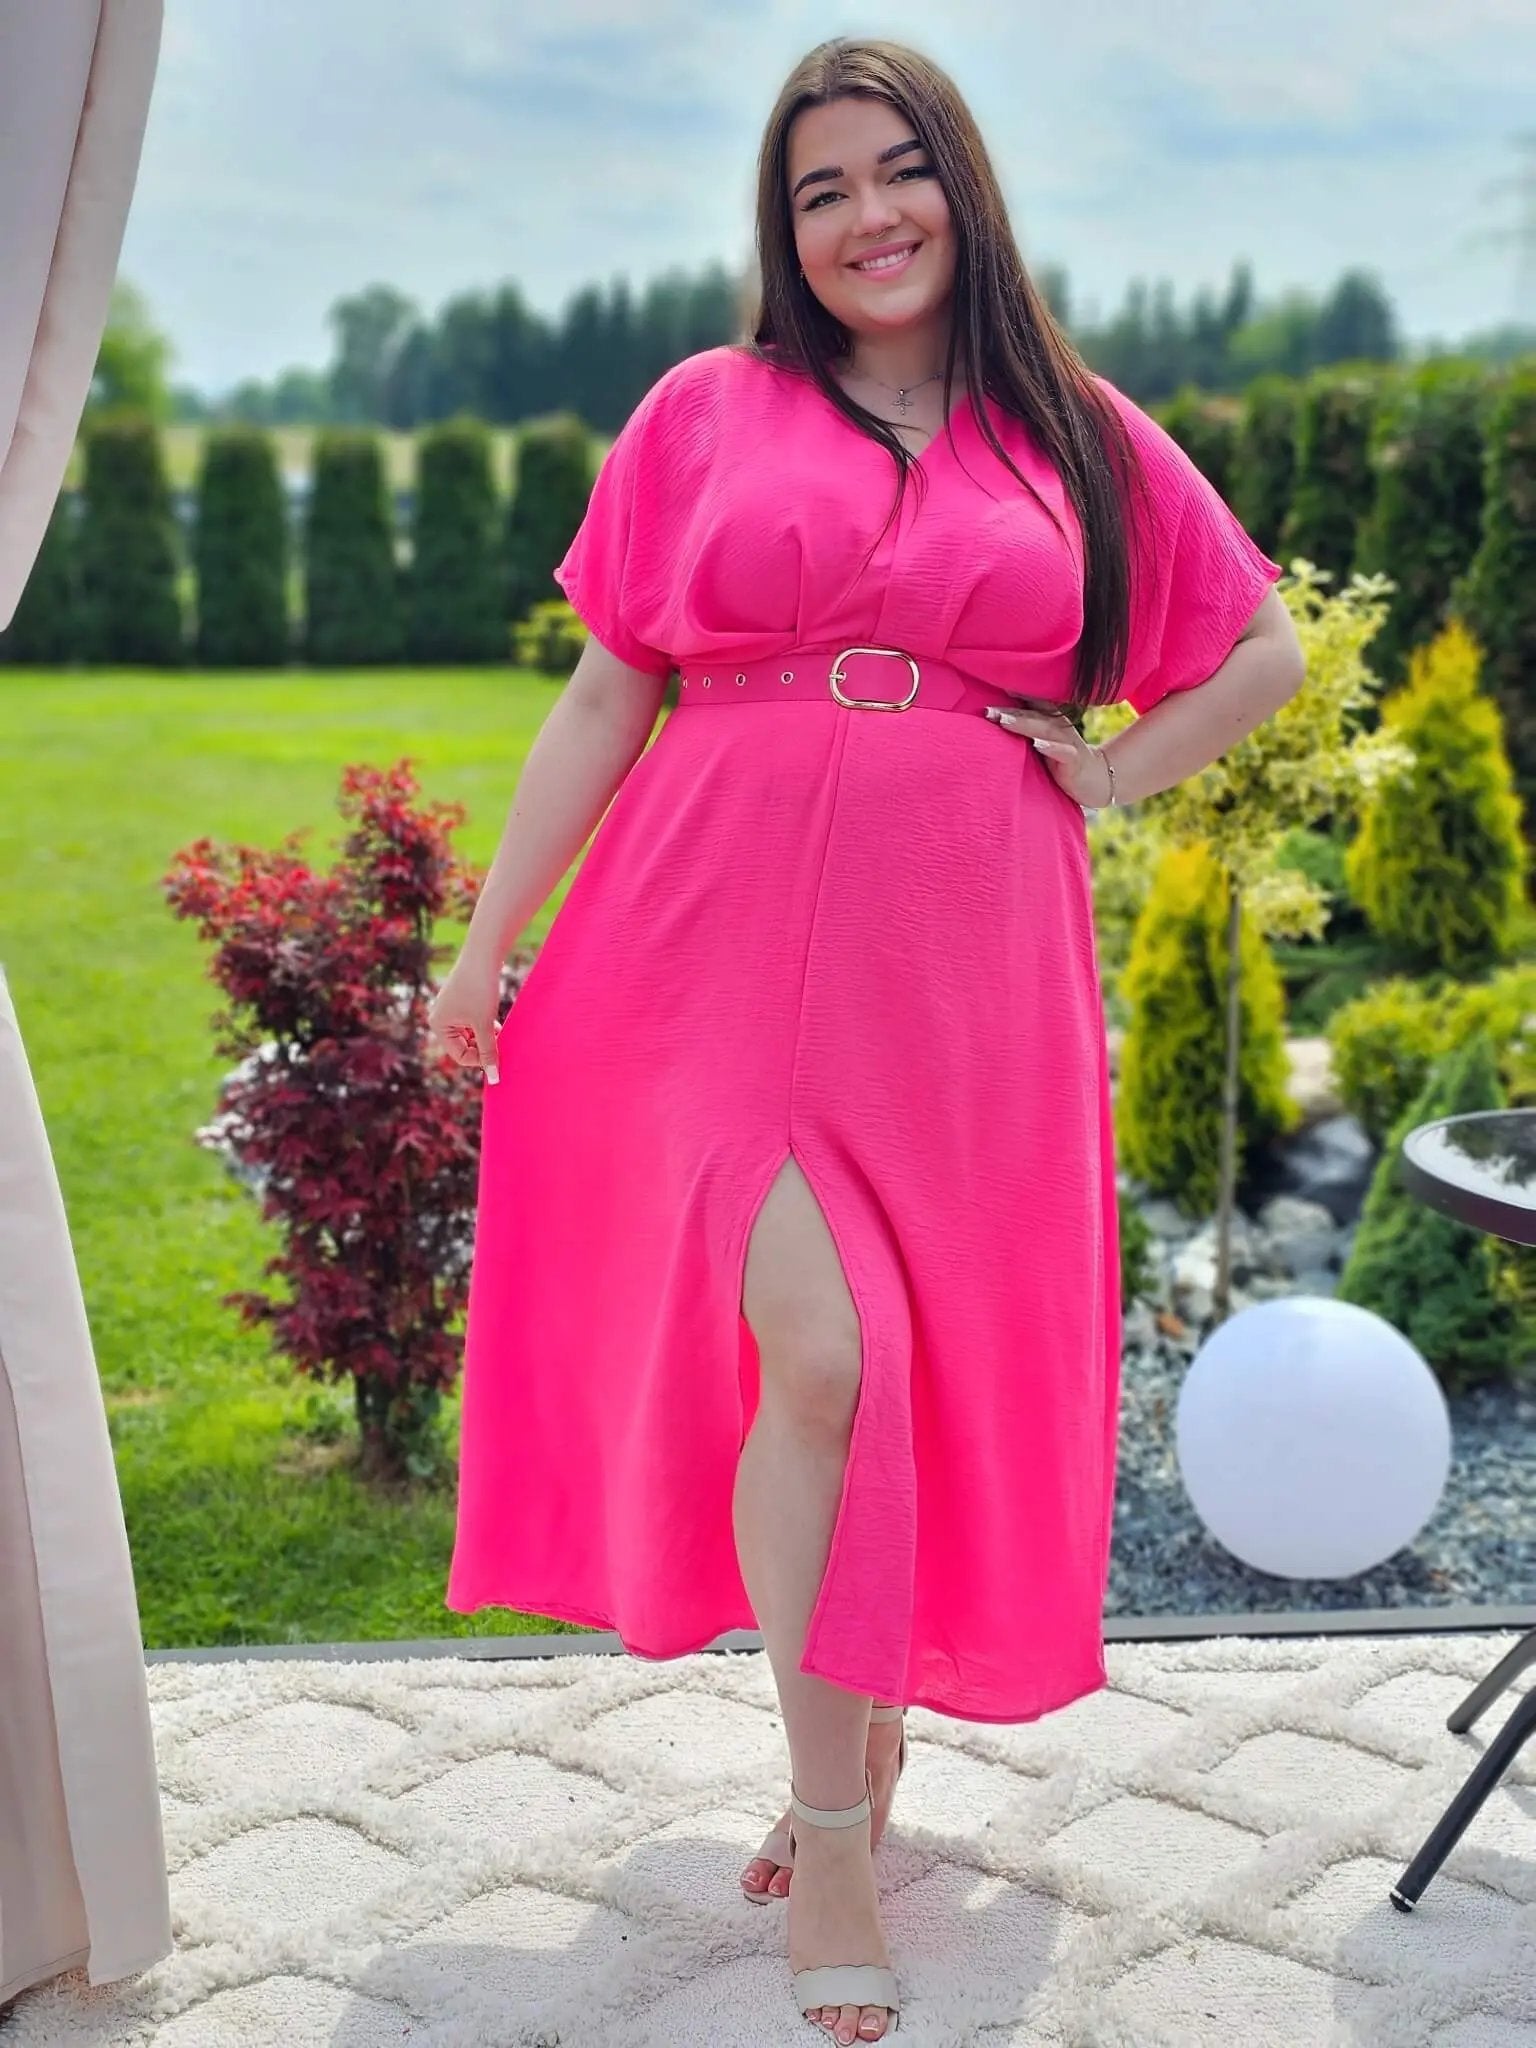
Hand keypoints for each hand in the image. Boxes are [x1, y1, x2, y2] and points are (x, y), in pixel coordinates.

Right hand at [427, 948, 505, 1085]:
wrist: (483, 955)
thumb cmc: (480, 989)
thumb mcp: (485, 1024)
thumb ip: (489, 1051)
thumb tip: (494, 1078)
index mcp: (438, 1026)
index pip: (460, 1055)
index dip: (481, 1059)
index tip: (499, 1054)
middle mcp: (440, 1018)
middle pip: (464, 1046)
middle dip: (483, 1046)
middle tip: (502, 1042)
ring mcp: (450, 1009)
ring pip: (471, 1034)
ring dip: (486, 1036)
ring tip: (500, 1031)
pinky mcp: (462, 1000)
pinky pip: (473, 1022)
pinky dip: (485, 1025)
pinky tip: (498, 1022)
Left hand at [984, 699, 1113, 806]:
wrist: (1096, 780)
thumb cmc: (1060, 760)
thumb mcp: (1041, 741)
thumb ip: (1023, 729)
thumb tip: (991, 721)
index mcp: (1048, 720)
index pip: (1029, 703)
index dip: (1013, 692)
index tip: (991, 683)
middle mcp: (1057, 727)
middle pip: (1031, 715)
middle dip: (1008, 711)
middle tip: (987, 710)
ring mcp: (1066, 742)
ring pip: (1043, 729)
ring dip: (1023, 724)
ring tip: (1003, 720)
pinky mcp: (1074, 761)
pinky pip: (1062, 752)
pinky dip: (1050, 747)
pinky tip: (1037, 744)